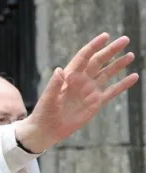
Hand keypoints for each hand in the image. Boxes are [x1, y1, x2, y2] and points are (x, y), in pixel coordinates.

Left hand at [15, 33, 138, 152]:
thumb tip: (59, 70)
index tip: (105, 36)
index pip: (84, 57)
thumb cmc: (44, 112)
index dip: (94, 46)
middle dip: (111, 51)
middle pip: (98, 62)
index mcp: (69, 76)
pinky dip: (123, 85)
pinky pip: (112, 92)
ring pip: (107, 74)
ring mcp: (89, 91)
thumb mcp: (48, 98)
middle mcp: (81, 81)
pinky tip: (134, 77)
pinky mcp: (95, 103)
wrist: (47, 129)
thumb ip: (54, 84)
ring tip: (130, 55)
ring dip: (118, 65)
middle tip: (125, 40)